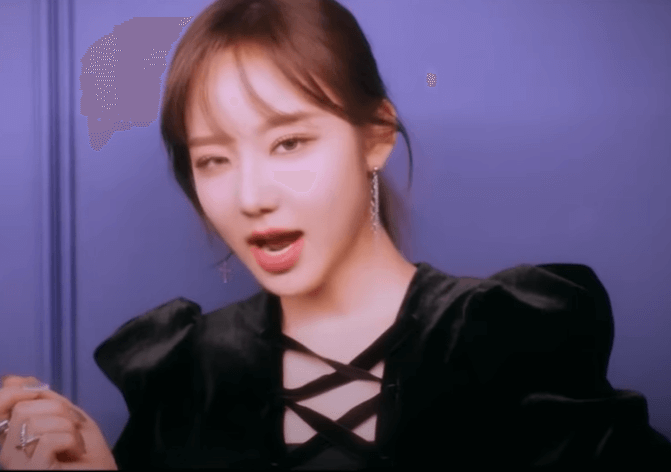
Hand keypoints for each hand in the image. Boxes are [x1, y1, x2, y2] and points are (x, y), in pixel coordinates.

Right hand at [0, 375, 117, 469]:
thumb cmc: (87, 455)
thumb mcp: (66, 418)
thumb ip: (43, 400)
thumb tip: (12, 379)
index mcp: (12, 437)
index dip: (14, 390)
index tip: (40, 391)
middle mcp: (7, 452)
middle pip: (22, 408)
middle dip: (58, 410)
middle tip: (72, 428)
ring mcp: (16, 465)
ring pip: (34, 422)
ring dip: (68, 427)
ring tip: (75, 444)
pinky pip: (47, 440)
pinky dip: (71, 440)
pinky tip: (75, 453)